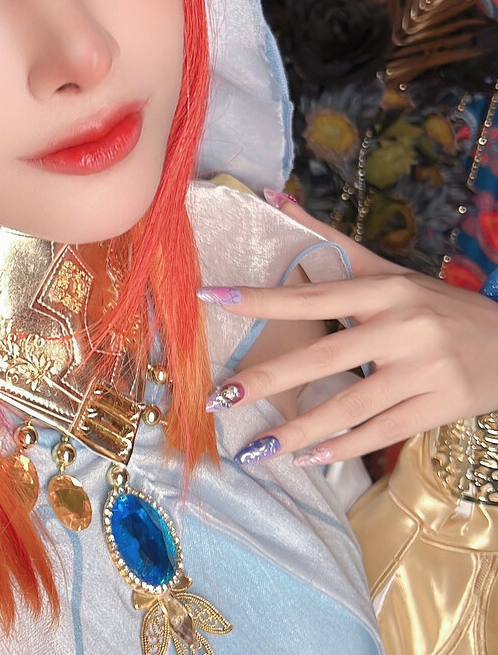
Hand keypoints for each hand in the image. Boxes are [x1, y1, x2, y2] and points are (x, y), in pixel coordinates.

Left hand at [199, 193, 497, 466]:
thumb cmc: (441, 308)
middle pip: (325, 356)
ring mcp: (424, 369)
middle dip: (268, 380)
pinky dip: (343, 447)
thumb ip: (330, 241)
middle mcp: (404, 326)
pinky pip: (382, 432)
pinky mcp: (440, 405)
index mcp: (386, 290)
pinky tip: (307, 459)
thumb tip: (272, 196)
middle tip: (219, 398)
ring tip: (256, 449)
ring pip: (350, 405)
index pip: (313, 295)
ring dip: (299, 431)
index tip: (213, 300)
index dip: (262, 299)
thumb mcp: (391, 272)